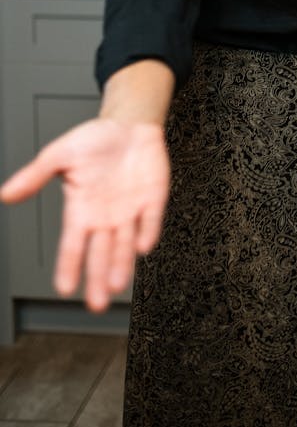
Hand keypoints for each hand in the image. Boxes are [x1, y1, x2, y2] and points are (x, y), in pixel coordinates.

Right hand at [0, 118, 169, 311]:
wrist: (128, 122)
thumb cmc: (94, 139)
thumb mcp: (59, 154)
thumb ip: (35, 176)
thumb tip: (6, 195)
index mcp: (80, 210)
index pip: (73, 244)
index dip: (69, 265)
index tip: (64, 288)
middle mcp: (105, 217)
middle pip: (100, 253)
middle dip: (98, 278)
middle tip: (97, 304)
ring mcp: (130, 210)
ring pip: (125, 244)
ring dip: (122, 264)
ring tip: (118, 284)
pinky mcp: (153, 199)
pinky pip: (151, 219)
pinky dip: (147, 231)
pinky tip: (143, 246)